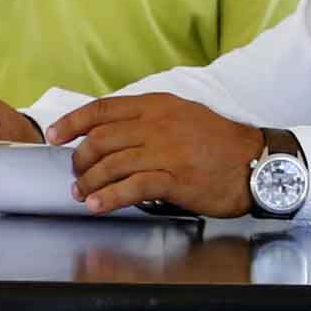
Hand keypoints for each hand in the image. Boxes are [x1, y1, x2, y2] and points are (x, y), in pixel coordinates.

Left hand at [46, 92, 263, 215]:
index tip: (53, 136)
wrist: (257, 162)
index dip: (72, 122)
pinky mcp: (176, 179)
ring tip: (80, 193)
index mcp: (157, 105)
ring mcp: (166, 151)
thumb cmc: (218, 143)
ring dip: (89, 182)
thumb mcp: (182, 116)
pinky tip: (97, 205)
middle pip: (100, 139)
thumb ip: (147, 120)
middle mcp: (158, 124)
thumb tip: (110, 131)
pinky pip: (132, 187)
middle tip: (75, 174)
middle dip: (79, 160)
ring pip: (111, 164)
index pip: (102, 109)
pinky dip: (109, 198)